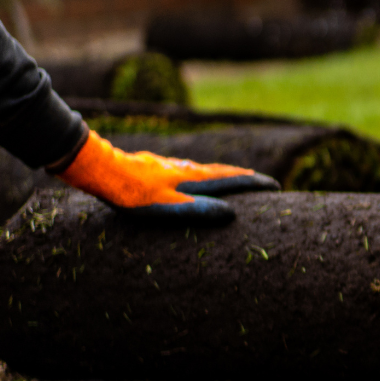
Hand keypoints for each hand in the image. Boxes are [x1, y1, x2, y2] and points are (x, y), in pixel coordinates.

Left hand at [54, 130, 278, 221]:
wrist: (103, 170)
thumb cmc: (134, 195)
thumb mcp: (168, 207)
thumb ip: (199, 210)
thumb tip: (232, 213)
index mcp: (195, 179)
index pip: (234, 180)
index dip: (256, 184)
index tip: (276, 186)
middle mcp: (187, 169)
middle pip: (223, 172)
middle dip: (245, 177)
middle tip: (262, 180)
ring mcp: (172, 166)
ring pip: (206, 169)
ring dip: (225, 174)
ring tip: (235, 177)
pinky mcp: (158, 167)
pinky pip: (190, 170)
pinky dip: (204, 173)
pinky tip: (193, 175)